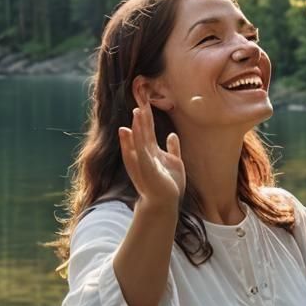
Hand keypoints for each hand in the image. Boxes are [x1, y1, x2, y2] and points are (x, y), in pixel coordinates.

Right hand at [118, 93, 185, 208]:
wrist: (165, 203)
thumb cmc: (169, 185)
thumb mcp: (174, 162)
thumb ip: (172, 148)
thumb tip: (171, 134)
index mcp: (151, 153)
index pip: (147, 132)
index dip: (146, 118)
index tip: (144, 104)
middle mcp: (144, 155)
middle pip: (142, 133)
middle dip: (141, 119)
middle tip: (139, 102)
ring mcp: (143, 162)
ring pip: (139, 140)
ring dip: (138, 126)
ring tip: (137, 111)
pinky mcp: (145, 168)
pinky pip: (139, 151)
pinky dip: (135, 140)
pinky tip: (131, 130)